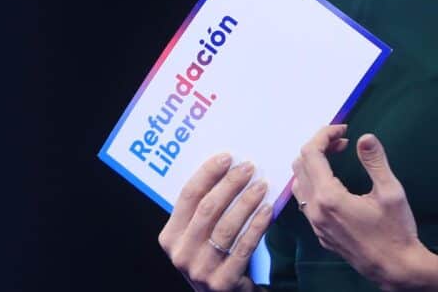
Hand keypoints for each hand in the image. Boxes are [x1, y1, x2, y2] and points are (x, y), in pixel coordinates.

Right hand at [158, 153, 271, 291]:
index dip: (207, 174)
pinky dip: (257, 225)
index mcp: (169, 237)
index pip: (187, 197)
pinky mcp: (223, 282)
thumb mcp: (196, 237)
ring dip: (246, 202)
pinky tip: (267, 210)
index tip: (226, 157)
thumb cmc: (211, 259)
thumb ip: (202, 212)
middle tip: (248, 168)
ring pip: (226, 226)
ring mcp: (200, 270)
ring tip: (261, 185)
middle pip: (207, 209)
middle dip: (230, 184)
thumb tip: (225, 170)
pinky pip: (244, 246)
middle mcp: (180, 254)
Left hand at [291, 125, 437, 291]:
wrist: (396, 268)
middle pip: (300, 165)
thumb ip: (375, 162)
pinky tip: (334, 182)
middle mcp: (315, 210)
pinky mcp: (320, 233)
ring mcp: (315, 224)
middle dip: (318, 147)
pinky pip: (305, 200)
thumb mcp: (391, 192)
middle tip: (342, 142)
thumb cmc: (395, 231)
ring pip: (299, 183)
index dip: (324, 135)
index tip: (344, 129)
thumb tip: (365, 137)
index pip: (311, 153)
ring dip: (313, 165)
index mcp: (329, 197)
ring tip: (337, 157)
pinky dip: (313, 182)